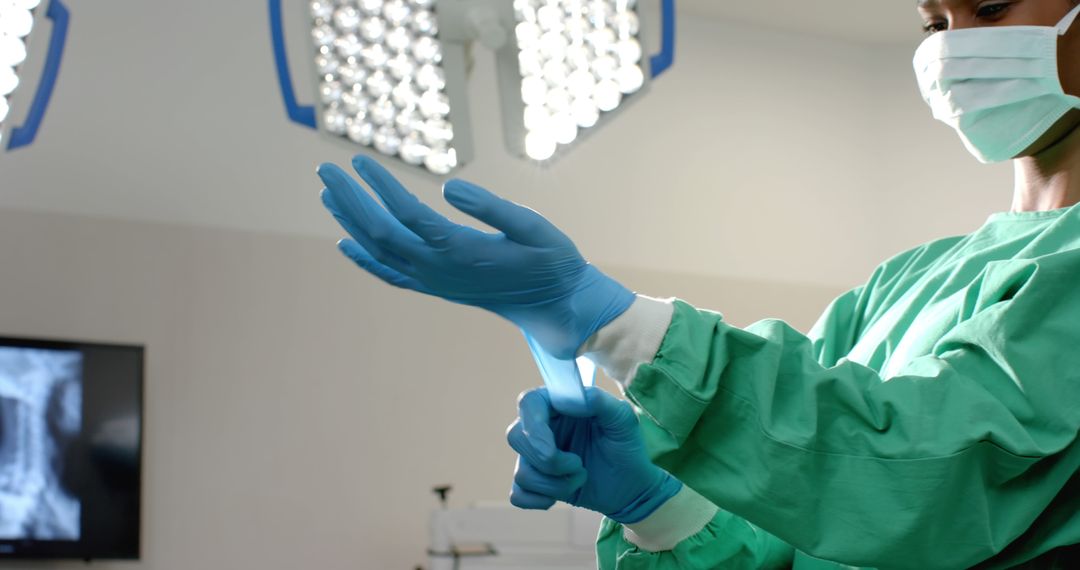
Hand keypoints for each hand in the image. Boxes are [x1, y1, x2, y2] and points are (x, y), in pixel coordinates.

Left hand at [318, 155, 634, 358]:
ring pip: (380, 251)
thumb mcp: (535, 227)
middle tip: (325, 168)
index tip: (360, 159)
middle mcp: (439, 269)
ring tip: (327, 193)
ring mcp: (434, 281)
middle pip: (381, 232)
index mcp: (461, 251)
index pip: (407, 214)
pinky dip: (364, 260)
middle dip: (351, 199)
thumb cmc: (551, 260)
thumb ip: (493, 207)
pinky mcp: (436, 287)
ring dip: (351, 221)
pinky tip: (345, 243)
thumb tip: (449, 186)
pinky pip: (390, 274)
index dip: (381, 186)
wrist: (555, 305)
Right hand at [505, 387, 681, 523]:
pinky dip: (539, 500)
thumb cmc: (626, 446)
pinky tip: (561, 495)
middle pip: (516, 437)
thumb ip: (599, 401)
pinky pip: (518, 495)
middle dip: (549, 461)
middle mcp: (540, 427)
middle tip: (578, 464)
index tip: (552, 448)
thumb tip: (568, 399)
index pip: (528, 403)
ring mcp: (533, 456)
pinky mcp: (534, 482)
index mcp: (556, 405)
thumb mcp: (623, 419)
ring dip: (555, 483)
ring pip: (521, 472)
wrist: (631, 486)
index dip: (534, 425)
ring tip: (581, 476)